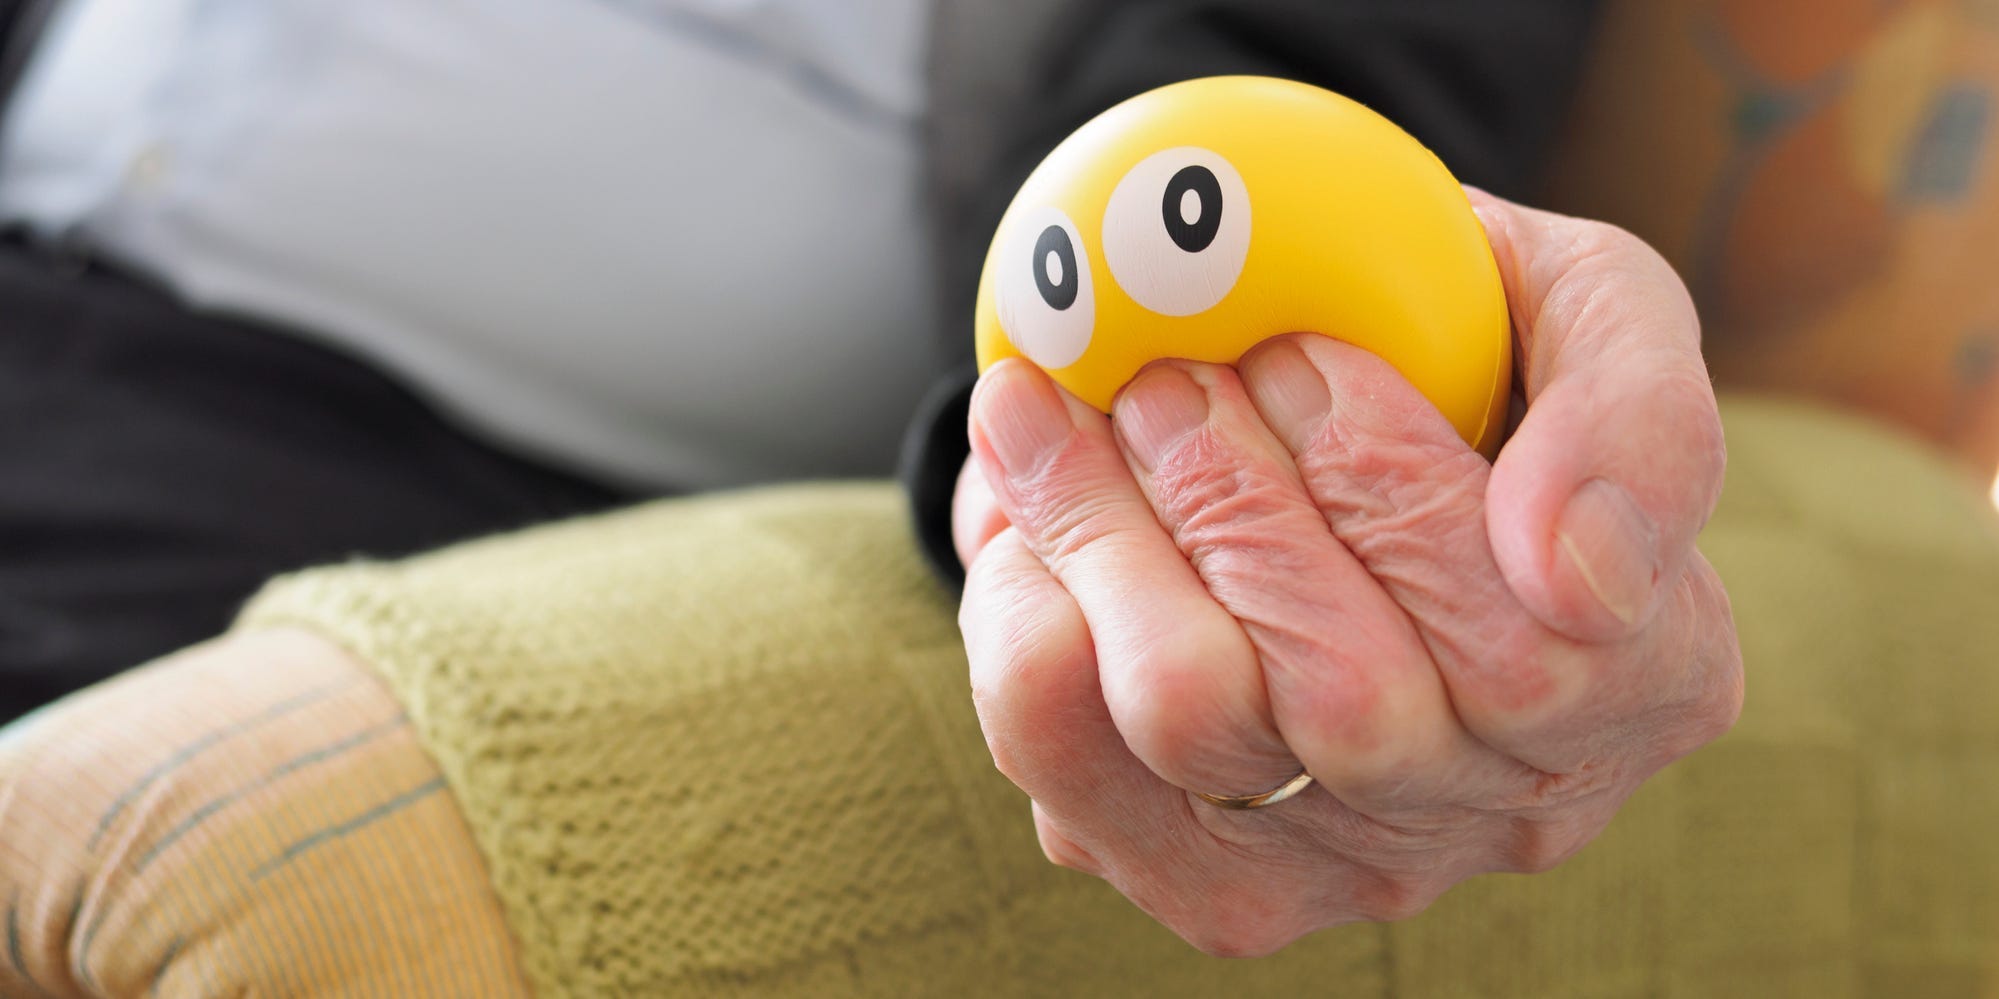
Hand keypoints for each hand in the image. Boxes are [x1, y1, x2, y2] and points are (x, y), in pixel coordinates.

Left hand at [953, 191, 1742, 955]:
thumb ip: (1636, 412)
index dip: (1384, 484)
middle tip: (1171, 374)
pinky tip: (1042, 514)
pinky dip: (1026, 592)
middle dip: (1231, 495)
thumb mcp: (1586, 310)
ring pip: (1194, 719)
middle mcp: (1512, 809)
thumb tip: (1573, 574)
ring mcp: (1351, 867)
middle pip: (1350, 699)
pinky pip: (1059, 748)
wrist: (1305, 442)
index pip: (1528, 649)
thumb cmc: (1462, 351)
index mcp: (1651, 682)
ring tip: (1089, 415)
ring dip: (1113, 528)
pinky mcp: (1196, 873)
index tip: (1300, 349)